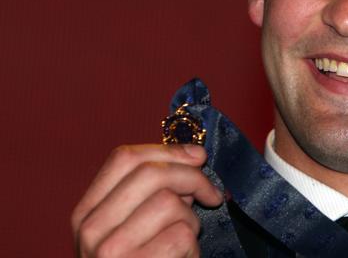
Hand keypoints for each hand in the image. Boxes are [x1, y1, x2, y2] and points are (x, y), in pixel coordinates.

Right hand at [71, 144, 222, 256]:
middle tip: (211, 194)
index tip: (198, 156)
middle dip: (193, 177)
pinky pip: (181, 234)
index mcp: (86, 212)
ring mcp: (109, 252)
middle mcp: (90, 230)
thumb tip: (194, 155)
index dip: (168, 150)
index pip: (124, 158)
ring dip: (192, 219)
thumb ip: (152, 192)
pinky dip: (193, 245)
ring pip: (169, 202)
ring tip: (187, 238)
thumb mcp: (133, 227)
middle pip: (151, 173)